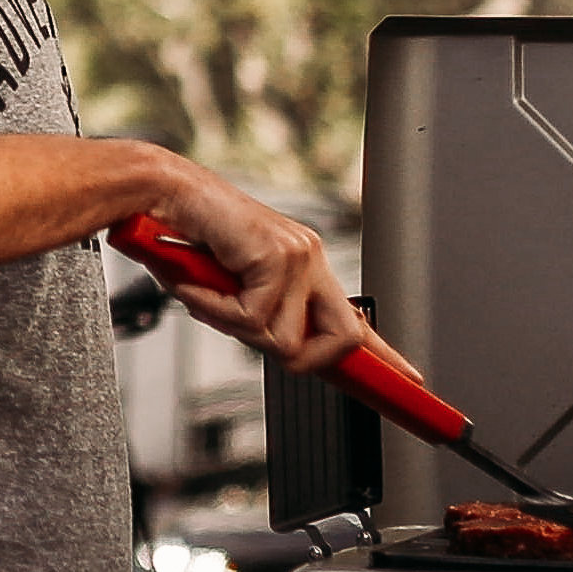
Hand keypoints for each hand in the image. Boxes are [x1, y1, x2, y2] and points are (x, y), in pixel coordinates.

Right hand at [134, 164, 367, 374]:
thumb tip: (280, 352)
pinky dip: (217, 311)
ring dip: (234, 326)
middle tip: (259, 340)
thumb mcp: (230, 292)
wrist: (161, 193)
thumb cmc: (186, 238)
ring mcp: (297, 254)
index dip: (382, 353)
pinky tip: (199, 285)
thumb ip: (260, 320)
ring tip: (208, 293)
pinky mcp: (276, 255)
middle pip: (343, 337)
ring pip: (285, 338)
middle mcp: (309, 257)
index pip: (354, 318)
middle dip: (307, 360)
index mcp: (304, 265)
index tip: (410, 378)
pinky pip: (254, 319)